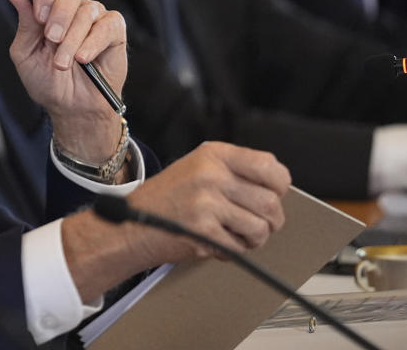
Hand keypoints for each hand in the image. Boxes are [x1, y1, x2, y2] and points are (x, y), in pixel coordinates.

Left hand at [6, 0, 126, 161]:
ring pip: (87, 10)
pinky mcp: (114, 30)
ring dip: (72, 39)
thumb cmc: (47, 80)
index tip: (39, 16)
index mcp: (49, 7)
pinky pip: (107, 24)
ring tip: (63, 63)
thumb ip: (24, 22)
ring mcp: (95, 17)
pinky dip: (93, 42)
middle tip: (52, 39)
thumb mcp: (26, 53)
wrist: (71, 107)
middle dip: (59, 13)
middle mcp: (73, 7)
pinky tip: (84, 59)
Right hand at [62, 142, 291, 301]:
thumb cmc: (165, 199)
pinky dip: (233, 252)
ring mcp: (206, 202)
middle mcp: (211, 174)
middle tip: (254, 226)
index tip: (271, 195)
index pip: (271, 166)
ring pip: (261, 228)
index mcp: (214, 154)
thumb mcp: (197, 168)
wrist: (128, 225)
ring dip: (253, 240)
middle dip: (270, 222)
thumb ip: (233, 171)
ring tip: (234, 236)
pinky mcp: (202, 230)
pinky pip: (240, 248)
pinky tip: (216, 244)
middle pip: (271, 202)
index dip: (278, 187)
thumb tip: (277, 187)